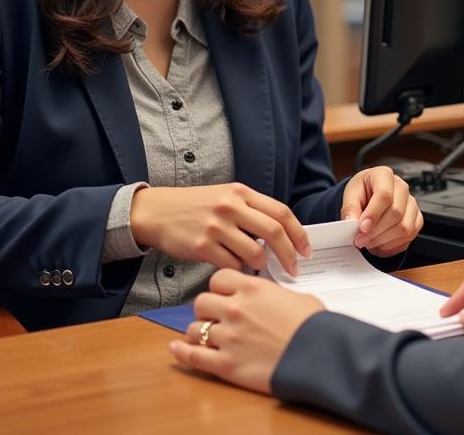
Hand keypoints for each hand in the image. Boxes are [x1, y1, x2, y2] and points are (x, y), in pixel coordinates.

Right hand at [129, 183, 310, 274]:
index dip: (298, 233)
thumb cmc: (196, 206)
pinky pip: (231, 266)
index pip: (281, 212)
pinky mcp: (202, 246)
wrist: (157, 212)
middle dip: (289, 254)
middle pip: (274, 232)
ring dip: (261, 265)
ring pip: (254, 252)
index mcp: (241, 192)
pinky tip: (236, 270)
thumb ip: (252, 210)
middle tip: (294, 268)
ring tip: (259, 269)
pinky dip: (238, 271)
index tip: (305, 249)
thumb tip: (281, 234)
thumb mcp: (226, 196)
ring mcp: (217, 226)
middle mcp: (231, 206)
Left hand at [169, 268, 323, 393]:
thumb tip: (273, 296)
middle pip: (202, 301)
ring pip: (194, 329)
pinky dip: (182, 352)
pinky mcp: (225, 364)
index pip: (219, 278)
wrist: (318, 355)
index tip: (223, 291)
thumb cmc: (313, 326)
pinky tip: (176, 348)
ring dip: (198, 331)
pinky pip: (193, 356)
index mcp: (253, 289)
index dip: (220, 286)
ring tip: (205, 335)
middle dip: (206, 308)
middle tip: (214, 314)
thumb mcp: (296, 296)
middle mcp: (235, 309)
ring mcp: (227, 337)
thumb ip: (274, 293)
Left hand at [340, 166, 422, 255]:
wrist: (369, 195)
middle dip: (376, 231)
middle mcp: (402, 187)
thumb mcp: (350, 194)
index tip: (362, 227)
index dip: (373, 214)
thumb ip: (350, 208)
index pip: (385, 195)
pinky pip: (410, 236)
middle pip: (396, 213)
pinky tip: (380, 242)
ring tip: (369, 241)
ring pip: (405, 227)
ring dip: (384, 240)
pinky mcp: (416, 218)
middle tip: (360, 239)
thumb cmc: (362, 191)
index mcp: (384, 175)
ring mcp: (411, 203)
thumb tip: (352, 222)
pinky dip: (393, 244)